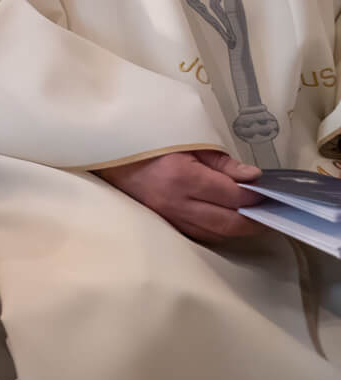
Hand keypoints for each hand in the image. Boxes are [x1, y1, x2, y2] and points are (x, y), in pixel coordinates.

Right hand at [94, 149, 264, 242]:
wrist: (111, 159)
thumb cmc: (151, 145)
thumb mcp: (188, 144)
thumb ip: (223, 163)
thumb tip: (254, 178)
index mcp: (183, 178)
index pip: (233, 196)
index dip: (256, 196)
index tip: (269, 192)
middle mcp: (177, 204)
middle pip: (229, 224)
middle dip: (255, 220)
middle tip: (269, 210)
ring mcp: (170, 219)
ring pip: (217, 235)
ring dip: (238, 228)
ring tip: (252, 216)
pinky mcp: (166, 226)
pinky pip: (201, 236)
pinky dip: (219, 231)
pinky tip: (226, 220)